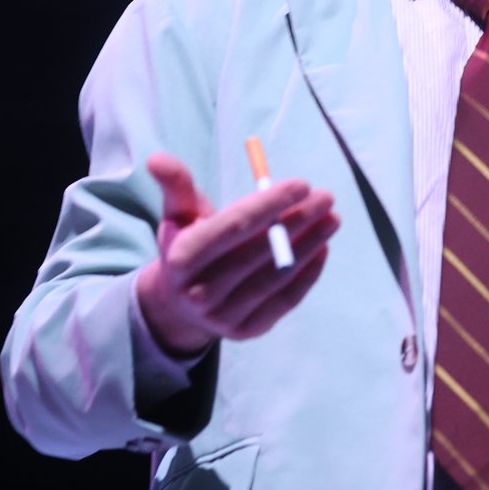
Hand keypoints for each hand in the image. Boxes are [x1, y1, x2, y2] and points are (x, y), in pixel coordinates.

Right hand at [134, 151, 338, 357]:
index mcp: (181, 258)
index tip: (301, 184)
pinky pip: (284, 300)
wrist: (180, 303)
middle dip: (298, 221)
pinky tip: (322, 249)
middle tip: (325, 198)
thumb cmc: (186, 243)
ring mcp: (223, 317)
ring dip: (310, 245)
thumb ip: (176, 185)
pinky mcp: (246, 331)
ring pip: (276, 277)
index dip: (269, 204)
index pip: (233, 227)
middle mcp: (199, 292)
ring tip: (332, 219)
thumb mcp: (178, 213)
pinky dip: (308, 274)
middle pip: (258, 252)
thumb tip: (156, 158)